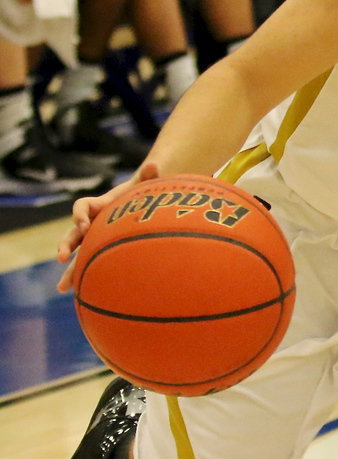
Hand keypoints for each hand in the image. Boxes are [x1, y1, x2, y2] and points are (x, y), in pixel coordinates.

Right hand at [57, 162, 158, 292]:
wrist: (144, 203)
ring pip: (78, 254)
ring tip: (62, 287)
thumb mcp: (145, 184)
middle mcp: (92, 223)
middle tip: (62, 258)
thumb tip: (154, 163)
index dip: (79, 215)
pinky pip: (89, 264)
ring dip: (69, 270)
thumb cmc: (143, 193)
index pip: (81, 207)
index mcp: (99, 205)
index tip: (84, 225)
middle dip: (66, 245)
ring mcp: (96, 238)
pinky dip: (83, 278)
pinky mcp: (102, 250)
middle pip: (72, 234)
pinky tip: (79, 295)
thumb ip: (148, 175)